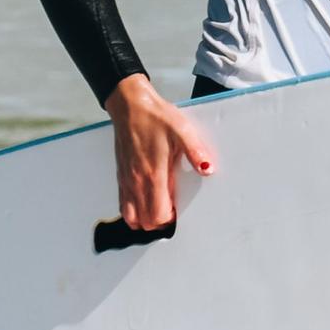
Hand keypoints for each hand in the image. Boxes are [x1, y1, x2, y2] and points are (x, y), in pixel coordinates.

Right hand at [104, 73, 214, 234]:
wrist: (130, 106)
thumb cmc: (155, 118)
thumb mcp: (182, 131)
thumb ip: (196, 152)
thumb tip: (208, 169)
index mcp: (153, 175)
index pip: (157, 215)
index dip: (169, 219)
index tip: (179, 211)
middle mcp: (136, 182)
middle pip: (144, 222)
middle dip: (158, 223)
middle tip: (171, 211)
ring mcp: (126, 180)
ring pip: (131, 216)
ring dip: (144, 218)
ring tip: (158, 207)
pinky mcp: (121, 175)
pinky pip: (123, 204)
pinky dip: (134, 210)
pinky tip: (145, 200)